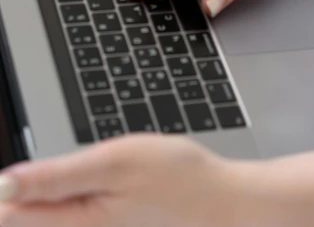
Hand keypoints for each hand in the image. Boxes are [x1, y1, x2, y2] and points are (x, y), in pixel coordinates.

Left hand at [0, 134, 259, 226]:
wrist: (222, 205)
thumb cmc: (177, 180)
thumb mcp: (115, 163)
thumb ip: (56, 176)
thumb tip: (5, 184)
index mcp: (72, 223)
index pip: (9, 214)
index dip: (7, 190)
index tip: (14, 173)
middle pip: (27, 218)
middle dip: (29, 190)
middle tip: (58, 168)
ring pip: (51, 217)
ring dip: (50, 195)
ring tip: (81, 174)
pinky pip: (73, 218)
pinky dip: (70, 203)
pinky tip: (94, 188)